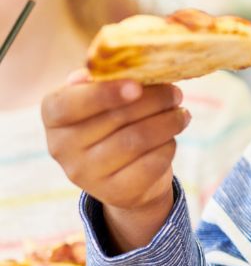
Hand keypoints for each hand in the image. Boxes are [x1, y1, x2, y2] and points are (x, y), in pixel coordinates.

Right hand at [42, 72, 188, 251]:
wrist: (125, 176)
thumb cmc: (112, 125)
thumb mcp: (101, 101)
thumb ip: (103, 82)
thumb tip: (99, 72)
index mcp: (53, 116)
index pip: (69, 103)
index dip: (104, 93)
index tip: (137, 85)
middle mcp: (61, 147)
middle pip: (116, 118)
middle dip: (154, 101)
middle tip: (176, 93)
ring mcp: (86, 174)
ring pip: (137, 140)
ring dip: (167, 122)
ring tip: (181, 113)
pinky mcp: (115, 192)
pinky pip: (152, 163)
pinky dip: (169, 145)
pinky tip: (173, 136)